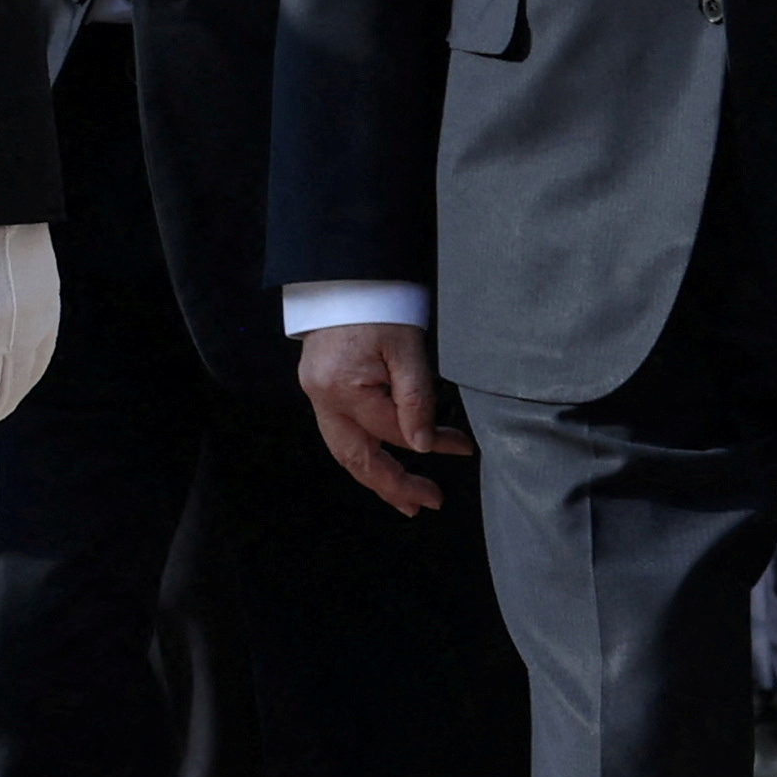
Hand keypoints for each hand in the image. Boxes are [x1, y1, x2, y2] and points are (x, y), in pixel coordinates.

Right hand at [299, 321, 472, 514]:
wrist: (345, 274)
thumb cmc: (379, 304)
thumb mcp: (407, 346)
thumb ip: (416, 399)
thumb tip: (424, 446)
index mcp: (344, 388)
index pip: (396, 431)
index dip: (432, 443)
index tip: (461, 448)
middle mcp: (323, 397)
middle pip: (356, 458)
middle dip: (392, 485)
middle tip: (424, 503)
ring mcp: (315, 394)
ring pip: (344, 451)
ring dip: (375, 476)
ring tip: (404, 497)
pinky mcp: (318, 387)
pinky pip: (339, 433)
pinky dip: (362, 452)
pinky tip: (380, 462)